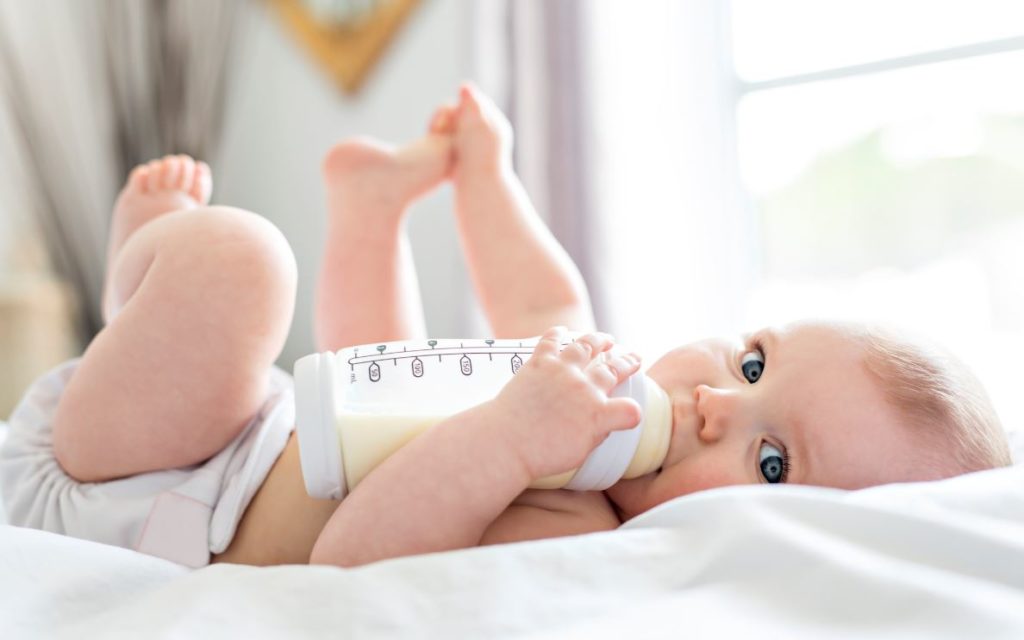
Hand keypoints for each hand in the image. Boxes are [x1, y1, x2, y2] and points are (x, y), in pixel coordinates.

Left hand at [487, 326, 643, 480]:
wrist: (508, 442)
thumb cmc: (541, 454)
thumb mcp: (579, 453)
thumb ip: (594, 434)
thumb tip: (600, 424)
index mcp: (598, 414)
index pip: (629, 410)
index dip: (633, 411)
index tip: (632, 412)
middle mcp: (585, 388)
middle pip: (613, 369)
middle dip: (627, 362)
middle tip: (634, 357)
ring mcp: (563, 372)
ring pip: (587, 347)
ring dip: (599, 341)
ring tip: (606, 339)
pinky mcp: (540, 363)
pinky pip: (551, 341)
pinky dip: (557, 334)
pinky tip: (562, 330)